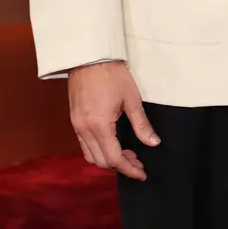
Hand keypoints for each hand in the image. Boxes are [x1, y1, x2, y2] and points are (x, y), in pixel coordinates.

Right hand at [68, 61, 159, 180]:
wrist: (89, 56)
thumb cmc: (112, 74)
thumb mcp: (132, 99)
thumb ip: (141, 124)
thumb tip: (153, 142)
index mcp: (99, 126)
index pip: (114, 158)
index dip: (129, 169)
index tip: (141, 173)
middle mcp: (84, 130)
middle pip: (100, 161)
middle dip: (120, 166)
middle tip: (138, 161)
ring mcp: (77, 125)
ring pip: (90, 155)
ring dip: (107, 159)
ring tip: (126, 153)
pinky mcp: (74, 119)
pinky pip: (84, 144)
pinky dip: (98, 150)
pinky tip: (112, 143)